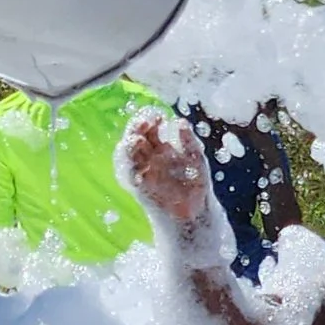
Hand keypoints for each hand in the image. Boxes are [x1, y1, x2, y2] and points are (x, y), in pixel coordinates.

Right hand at [118, 108, 210, 229]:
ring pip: (128, 154)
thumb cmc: (195, 182)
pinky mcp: (140, 186)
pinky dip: (131, 166)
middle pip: (135, 137)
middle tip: (145, 121)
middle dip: (137, 128)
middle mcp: (148, 158)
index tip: (159, 116)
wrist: (196, 209)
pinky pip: (130, 175)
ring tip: (137, 138)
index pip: (149, 129)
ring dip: (130, 145)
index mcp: (160, 148)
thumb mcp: (195, 158)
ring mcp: (142, 171)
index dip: (151, 120)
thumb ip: (188, 141)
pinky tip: (136, 161)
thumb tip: (180, 122)